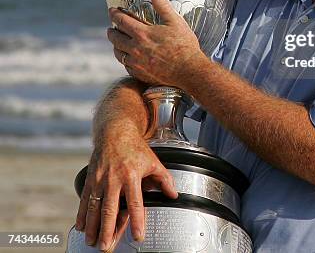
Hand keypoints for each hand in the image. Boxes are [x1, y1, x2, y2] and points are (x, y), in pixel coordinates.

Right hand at [75, 126, 177, 249]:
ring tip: (92, 241)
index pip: (135, 202)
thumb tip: (174, 195)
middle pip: (110, 209)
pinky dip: (81, 214)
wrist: (115, 132)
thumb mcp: (153, 162)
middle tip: (106, 246)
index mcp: (132, 175)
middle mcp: (114, 178)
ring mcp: (100, 179)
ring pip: (94, 207)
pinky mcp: (90, 178)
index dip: (136, 220)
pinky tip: (81, 226)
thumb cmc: (135, 148)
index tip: (138, 235)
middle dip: (108, 230)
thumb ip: (164, 179)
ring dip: (92, 226)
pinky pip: (84, 199)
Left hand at [107, 0, 205, 88]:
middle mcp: (135, 48)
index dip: (114, 14)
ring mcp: (136, 63)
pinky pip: (126, 66)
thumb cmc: (184, 45)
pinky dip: (124, 60)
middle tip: (111, 28)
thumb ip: (163, 6)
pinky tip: (128, 58)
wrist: (188, 70)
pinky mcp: (140, 74)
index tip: (111, 10)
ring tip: (117, 43)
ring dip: (115, 46)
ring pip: (118, 53)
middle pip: (115, 38)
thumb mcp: (176, 21)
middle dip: (111, 31)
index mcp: (142, 34)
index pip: (122, 21)